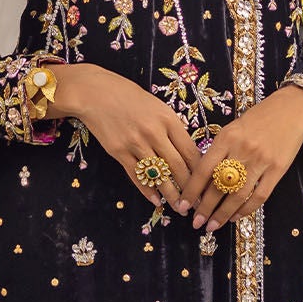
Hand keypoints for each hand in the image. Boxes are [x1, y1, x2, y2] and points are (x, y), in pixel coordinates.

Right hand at [61, 64, 203, 213]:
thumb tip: (187, 152)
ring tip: (180, 208)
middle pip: (178, 166)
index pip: (190, 151)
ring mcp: (135, 143)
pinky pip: (137, 176)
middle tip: (197, 203)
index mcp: (168, 119)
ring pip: (159, 175)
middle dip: (189, 189)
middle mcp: (154, 132)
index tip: (207, 184)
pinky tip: (156, 200)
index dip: (200, 171)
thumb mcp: (157, 106)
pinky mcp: (119, 152)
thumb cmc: (128, 96)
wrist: (95, 93)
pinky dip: (148, 191)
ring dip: (171, 194)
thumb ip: (171, 128)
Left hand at [177, 83, 302, 231]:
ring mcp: (261, 161)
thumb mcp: (233, 129)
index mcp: (226, 138)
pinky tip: (235, 217)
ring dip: (223, 214)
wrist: (291, 110)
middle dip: (205, 208)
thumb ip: (219, 151)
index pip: (203, 170)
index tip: (182, 206)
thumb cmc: (258, 119)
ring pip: (237, 195)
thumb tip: (202, 181)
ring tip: (213, 226)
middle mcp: (242, 150)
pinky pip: (260, 196)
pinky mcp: (277, 169)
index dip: (191, 191)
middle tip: (196, 223)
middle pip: (218, 186)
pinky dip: (246, 209)